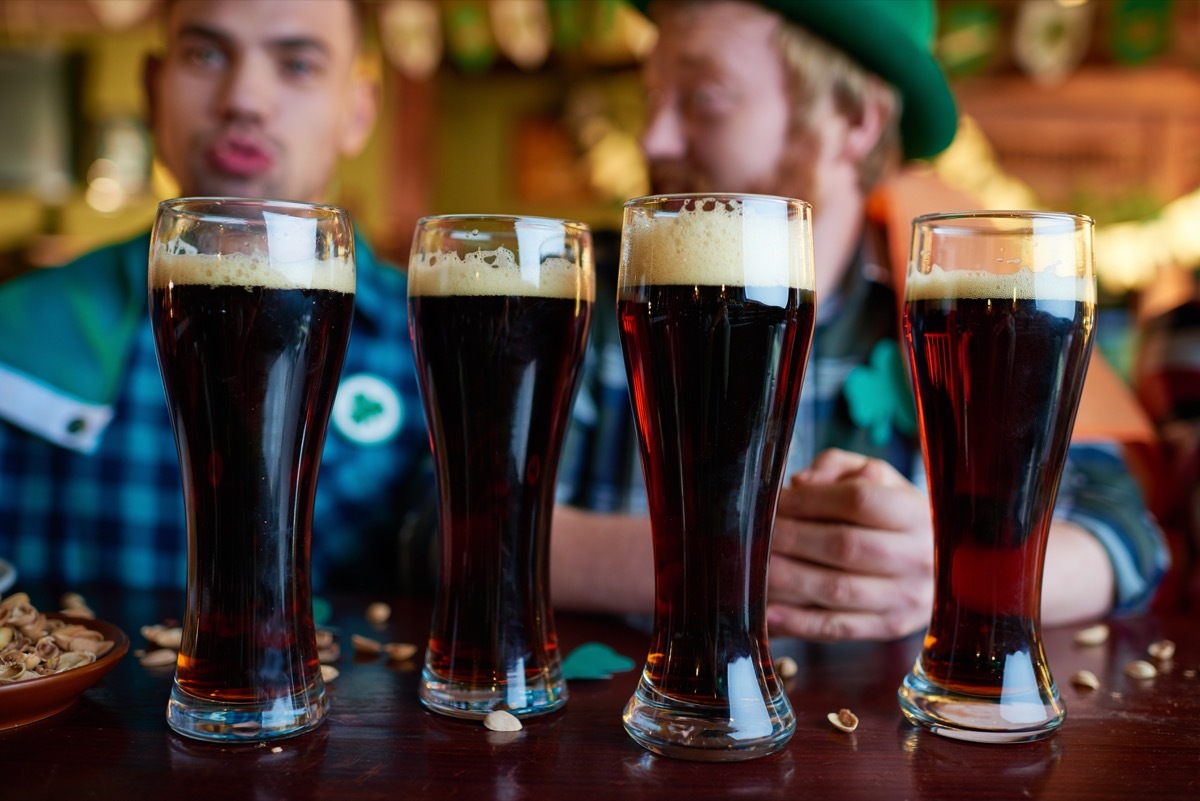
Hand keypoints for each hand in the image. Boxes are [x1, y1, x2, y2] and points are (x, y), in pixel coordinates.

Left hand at [767, 448, 932, 640]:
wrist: (940, 566)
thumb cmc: (894, 513)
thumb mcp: (874, 477)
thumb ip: (836, 468)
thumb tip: (801, 483)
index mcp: (917, 514)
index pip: (860, 501)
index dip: (812, 500)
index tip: (779, 500)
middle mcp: (919, 557)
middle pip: (845, 546)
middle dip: (793, 538)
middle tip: (760, 533)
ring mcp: (906, 598)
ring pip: (838, 589)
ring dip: (789, 578)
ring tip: (758, 567)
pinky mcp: (889, 627)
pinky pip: (837, 627)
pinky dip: (799, 621)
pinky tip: (768, 611)